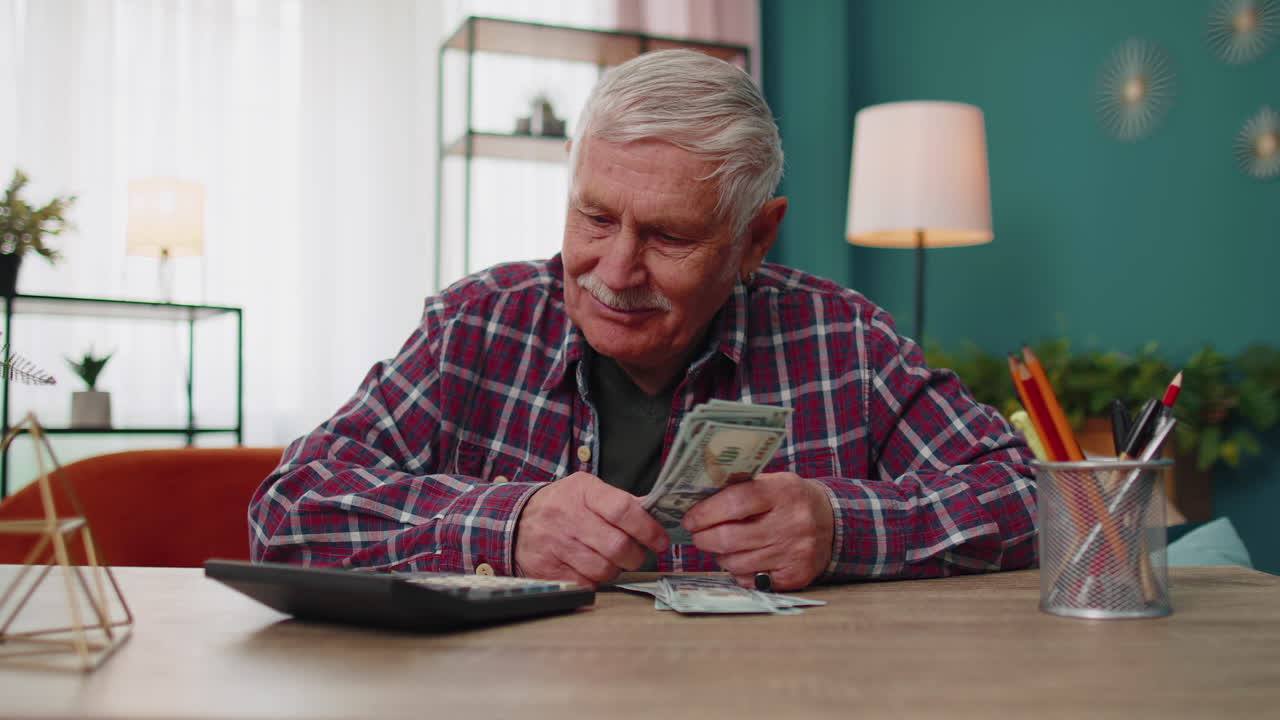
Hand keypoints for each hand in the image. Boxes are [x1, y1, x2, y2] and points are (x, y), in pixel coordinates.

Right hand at [515, 472, 668, 587]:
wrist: (516, 521)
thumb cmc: (562, 506)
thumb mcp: (587, 491)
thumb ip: (621, 502)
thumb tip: (657, 511)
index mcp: (583, 492)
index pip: (623, 510)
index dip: (648, 529)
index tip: (660, 540)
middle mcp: (568, 516)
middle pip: (617, 545)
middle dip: (636, 556)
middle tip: (636, 555)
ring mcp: (555, 544)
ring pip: (603, 569)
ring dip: (615, 569)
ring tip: (609, 560)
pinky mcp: (547, 569)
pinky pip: (585, 583)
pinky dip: (595, 580)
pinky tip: (590, 568)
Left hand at [681, 472, 833, 591]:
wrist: (831, 523)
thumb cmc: (789, 500)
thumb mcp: (772, 482)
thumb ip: (740, 487)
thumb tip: (697, 500)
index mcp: (784, 492)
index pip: (735, 502)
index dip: (706, 513)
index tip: (690, 519)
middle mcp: (792, 523)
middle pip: (731, 538)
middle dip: (705, 538)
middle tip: (697, 535)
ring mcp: (795, 552)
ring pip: (737, 563)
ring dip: (720, 556)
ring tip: (721, 546)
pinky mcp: (795, 576)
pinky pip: (751, 580)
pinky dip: (739, 572)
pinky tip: (743, 559)